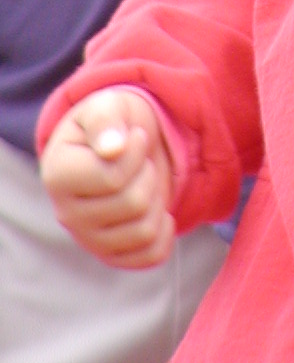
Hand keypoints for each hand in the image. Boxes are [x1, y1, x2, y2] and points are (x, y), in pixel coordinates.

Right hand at [40, 88, 175, 268]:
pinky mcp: (112, 255)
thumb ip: (106, 121)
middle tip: (140, 162)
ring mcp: (89, 240)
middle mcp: (67, 215)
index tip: (135, 137)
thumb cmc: (113, 124)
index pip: (113, 178)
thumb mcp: (108, 106)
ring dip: (157, 199)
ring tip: (143, 181)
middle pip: (134, 204)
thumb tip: (112, 149)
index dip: (136, 153)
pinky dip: (165, 231)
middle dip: (148, 174)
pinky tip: (156, 209)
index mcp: (58, 176)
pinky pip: (151, 256)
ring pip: (145, 231)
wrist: (123, 144)